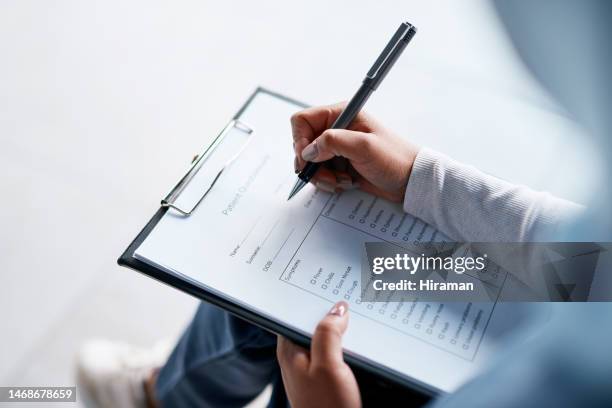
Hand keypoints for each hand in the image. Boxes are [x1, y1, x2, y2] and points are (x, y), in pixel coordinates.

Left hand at [276, 301, 360, 407]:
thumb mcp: (328, 365)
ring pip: (327, 338)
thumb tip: (337, 309)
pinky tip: (362, 340)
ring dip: (342, 328)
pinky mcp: (327, 379)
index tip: (326, 285)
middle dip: (330, 311)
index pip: (295, 314)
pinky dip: (348, 344)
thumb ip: (328, 334)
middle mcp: (298, 357)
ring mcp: (313, 368)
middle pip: (313, 324)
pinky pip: (336, 352)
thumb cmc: (327, 407)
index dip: (310, 299)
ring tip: (359, 313)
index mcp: (290, 350)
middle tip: (349, 295)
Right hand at [291, 103, 418, 202]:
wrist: (410, 180)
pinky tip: (345, 183)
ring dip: (321, 176)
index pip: (303, 120)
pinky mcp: (340, 164)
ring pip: (310, 162)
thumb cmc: (394, 158)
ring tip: (340, 181)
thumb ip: (333, 143)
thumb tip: (308, 151)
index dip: (300, 140)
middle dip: (311, 164)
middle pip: (303, 145)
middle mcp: (336, 129)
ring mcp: (337, 148)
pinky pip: (321, 173)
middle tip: (326, 175)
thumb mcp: (364, 146)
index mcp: (341, 114)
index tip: (306, 158)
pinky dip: (328, 182)